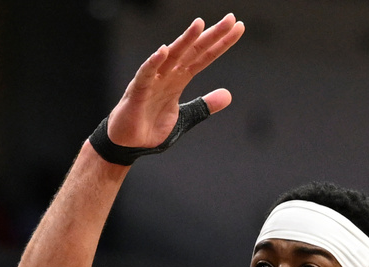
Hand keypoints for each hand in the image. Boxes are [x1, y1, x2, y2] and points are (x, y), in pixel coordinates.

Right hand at [106, 14, 244, 147]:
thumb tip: (228, 95)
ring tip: (199, 24)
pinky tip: (164, 51)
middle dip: (211, 35)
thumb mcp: (186, 116)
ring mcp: (152, 81)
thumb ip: (205, 105)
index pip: (204, 57)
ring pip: (171, 56)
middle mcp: (167, 74)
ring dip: (185, 40)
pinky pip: (146, 74)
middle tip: (231, 18)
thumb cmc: (151, 126)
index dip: (221, 43)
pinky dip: (154, 62)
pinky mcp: (138, 92)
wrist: (129, 144)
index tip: (239, 28)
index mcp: (179, 79)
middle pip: (193, 50)